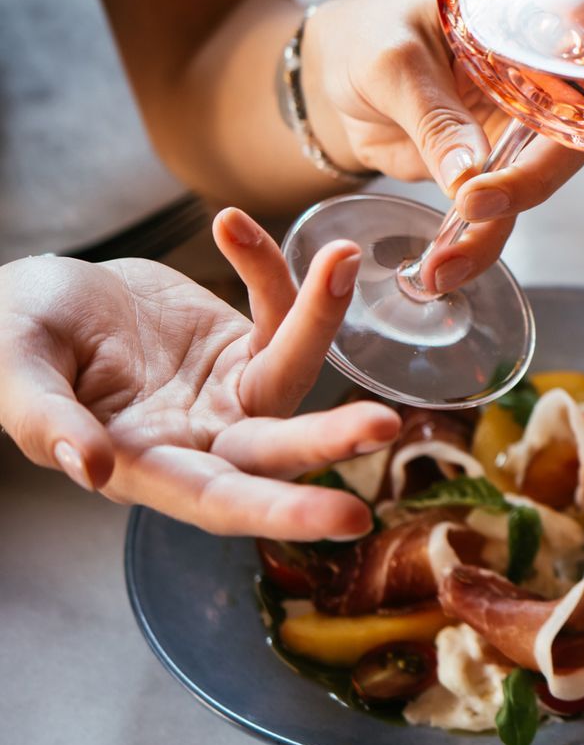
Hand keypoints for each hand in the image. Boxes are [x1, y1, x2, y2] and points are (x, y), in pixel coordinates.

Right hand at [0, 209, 400, 539]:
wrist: (30, 298)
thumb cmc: (11, 343)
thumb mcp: (14, 376)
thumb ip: (47, 422)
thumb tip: (90, 470)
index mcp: (146, 468)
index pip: (223, 501)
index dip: (283, 513)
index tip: (350, 520)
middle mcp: (203, 440)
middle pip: (281, 450)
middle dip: (332, 439)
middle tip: (386, 425)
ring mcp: (230, 391)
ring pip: (294, 367)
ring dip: (321, 317)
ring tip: (342, 260)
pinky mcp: (243, 342)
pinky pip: (276, 309)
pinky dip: (265, 267)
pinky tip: (229, 224)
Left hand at [298, 0, 583, 292]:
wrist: (337, 65)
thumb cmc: (370, 35)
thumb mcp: (393, 64)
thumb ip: (433, 116)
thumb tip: (470, 176)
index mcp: (530, 52)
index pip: (565, 105)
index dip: (541, 152)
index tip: (482, 189)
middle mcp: (536, 99)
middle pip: (553, 160)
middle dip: (516, 203)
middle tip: (466, 224)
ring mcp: (512, 141)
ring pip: (522, 198)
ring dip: (487, 239)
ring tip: (441, 271)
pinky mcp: (486, 175)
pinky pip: (491, 217)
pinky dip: (468, 246)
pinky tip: (439, 270)